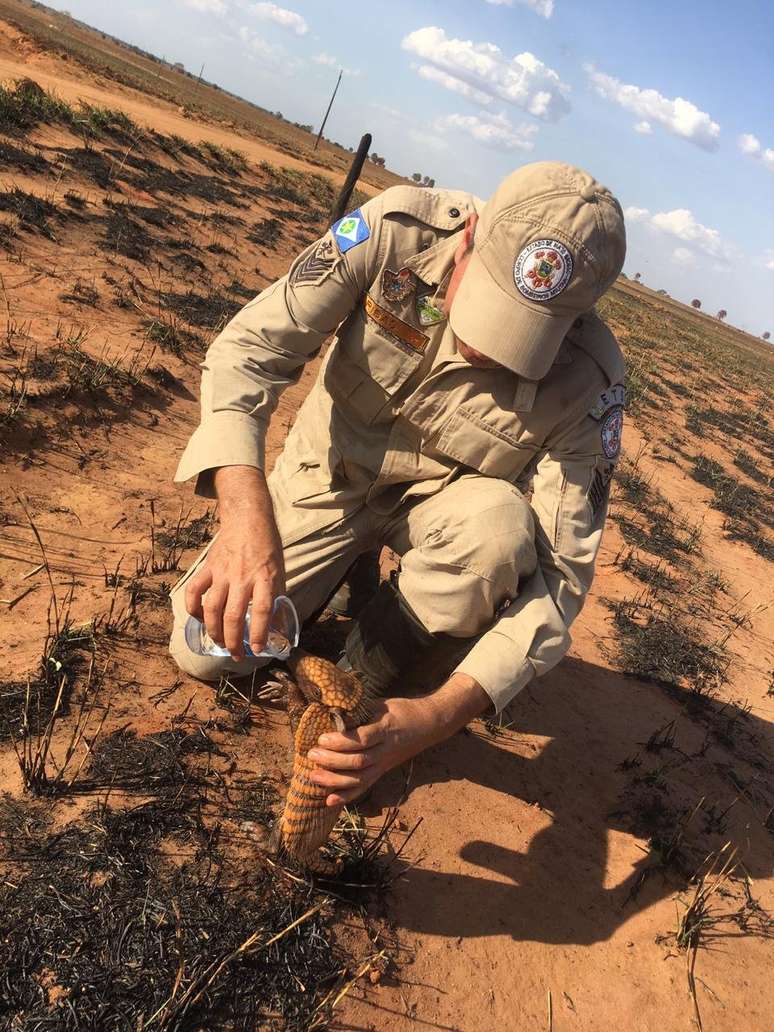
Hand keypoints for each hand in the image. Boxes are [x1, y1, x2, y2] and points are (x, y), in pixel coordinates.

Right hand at [185, 466, 284, 659]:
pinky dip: (193, 609)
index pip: (262, 610)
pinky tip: (199, 620)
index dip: (259, 632)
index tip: (257, 649)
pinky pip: (194, 592)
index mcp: (265, 578)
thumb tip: (278, 627)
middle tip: (236, 655)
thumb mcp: (279, 572)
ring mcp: (222, 573)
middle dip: (233, 641)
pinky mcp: (208, 568)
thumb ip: (277, 598)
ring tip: (220, 643)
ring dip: (214, 631)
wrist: (248, 519)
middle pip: (233, 615)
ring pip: (212, 608)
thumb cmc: (267, 547)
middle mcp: (242, 578)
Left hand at [306, 674, 489, 806]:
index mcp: (386, 729)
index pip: (362, 739)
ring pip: (360, 778)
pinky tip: (330, 801)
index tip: (322, 738)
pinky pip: (365, 786)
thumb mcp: (383, 704)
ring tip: (314, 776)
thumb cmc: (403, 710)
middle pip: (358, 762)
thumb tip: (332, 708)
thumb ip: (361, 710)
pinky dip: (347, 796)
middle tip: (312, 755)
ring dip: (335, 781)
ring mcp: (385, 764)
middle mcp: (386, 750)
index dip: (341, 742)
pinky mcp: (383, 771)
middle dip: (332, 761)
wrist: (429, 724)